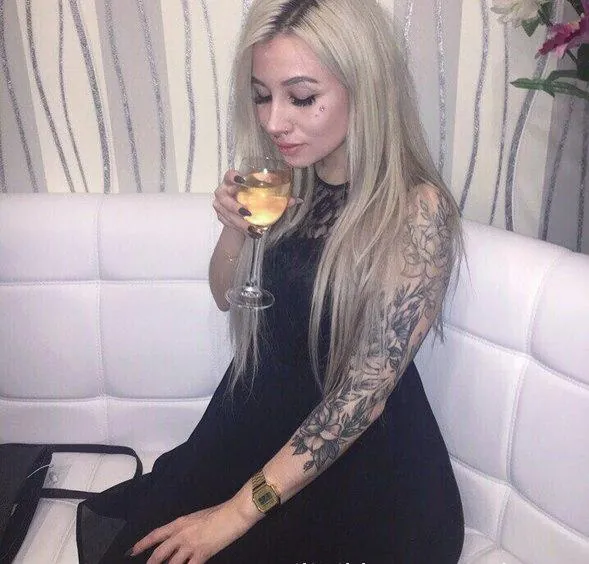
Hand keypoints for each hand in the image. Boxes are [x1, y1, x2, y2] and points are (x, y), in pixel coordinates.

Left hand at [129, 499, 250, 563]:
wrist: (233, 513)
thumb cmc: (219, 513)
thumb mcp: (198, 519)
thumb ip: (187, 530)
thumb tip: (179, 544)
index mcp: (180, 522)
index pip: (156, 534)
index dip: (142, 543)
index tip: (132, 551)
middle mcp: (181, 534)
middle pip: (160, 552)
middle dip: (151, 563)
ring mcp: (190, 545)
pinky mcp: (201, 554)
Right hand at [213, 169, 301, 237]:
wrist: (239, 212)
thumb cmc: (252, 199)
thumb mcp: (263, 196)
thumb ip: (278, 197)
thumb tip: (296, 200)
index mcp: (233, 181)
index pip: (229, 175)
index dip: (233, 177)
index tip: (241, 180)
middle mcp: (223, 191)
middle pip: (225, 198)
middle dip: (235, 206)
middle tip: (248, 212)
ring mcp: (219, 205)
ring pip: (227, 213)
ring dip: (239, 222)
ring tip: (252, 227)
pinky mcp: (220, 216)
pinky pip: (228, 223)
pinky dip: (239, 228)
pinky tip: (251, 232)